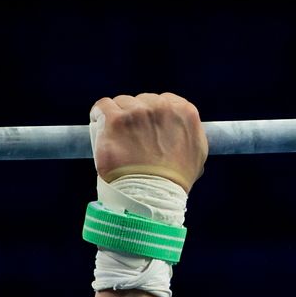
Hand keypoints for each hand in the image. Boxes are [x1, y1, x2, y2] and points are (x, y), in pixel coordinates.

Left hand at [90, 92, 207, 191]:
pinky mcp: (115, 119)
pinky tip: (101, 126)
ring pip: (122, 103)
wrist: (150, 196)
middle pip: (142, 101)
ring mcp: (137, 112)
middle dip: (136, 116)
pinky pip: (102, 106)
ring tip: (117, 138)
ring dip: (118, 117)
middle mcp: (161, 107)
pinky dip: (99, 115)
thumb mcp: (196, 154)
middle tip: (132, 138)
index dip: (152, 115)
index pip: (164, 100)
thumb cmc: (173, 181)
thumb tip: (182, 126)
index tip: (146, 129)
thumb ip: (191, 133)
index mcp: (184, 111)